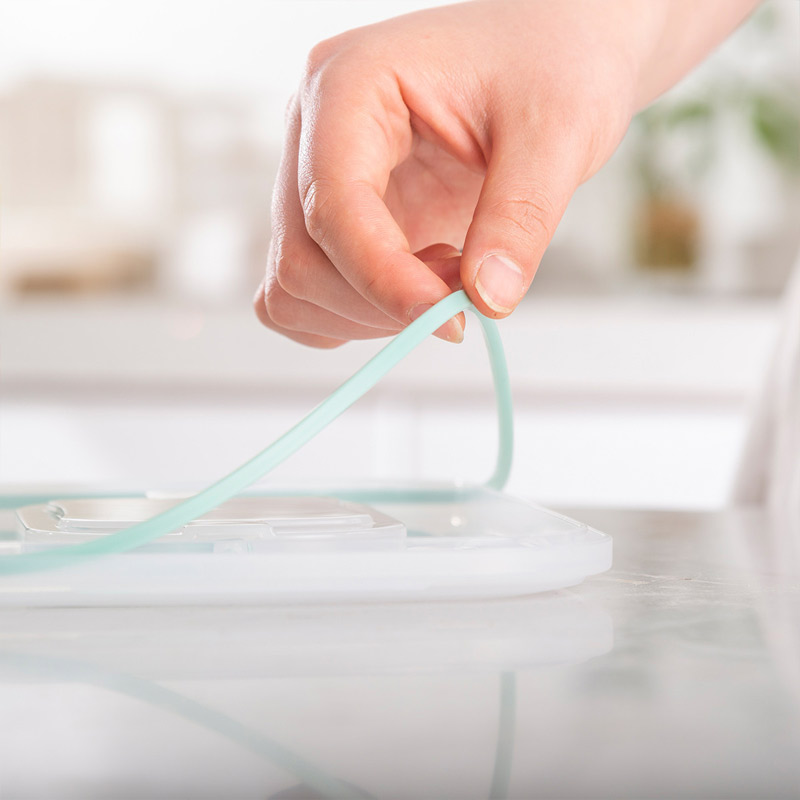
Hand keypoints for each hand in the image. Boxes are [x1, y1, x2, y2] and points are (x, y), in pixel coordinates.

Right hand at [255, 0, 756, 346]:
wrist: (549, 52)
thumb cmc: (550, 62)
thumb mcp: (557, 129)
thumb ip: (521, 218)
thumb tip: (487, 301)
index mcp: (352, 84)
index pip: (332, 203)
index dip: (382, 276)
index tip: (449, 317)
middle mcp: (316, 132)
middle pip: (302, 257)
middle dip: (382, 300)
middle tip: (464, 295)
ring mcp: (319, 178)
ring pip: (297, 284)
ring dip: (372, 313)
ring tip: (450, 274)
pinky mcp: (336, 219)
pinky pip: (306, 294)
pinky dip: (356, 317)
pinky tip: (417, 285)